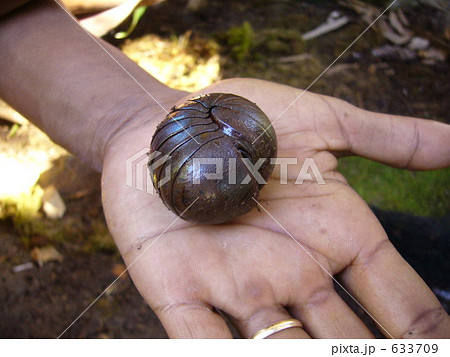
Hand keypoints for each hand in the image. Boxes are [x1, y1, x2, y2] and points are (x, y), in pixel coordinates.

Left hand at [101, 78, 449, 337]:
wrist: (168, 123)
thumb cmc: (245, 120)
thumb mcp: (322, 123)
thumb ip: (386, 138)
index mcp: (333, 236)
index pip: (399, 302)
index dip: (427, 331)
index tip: (440, 345)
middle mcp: (293, 272)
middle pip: (348, 341)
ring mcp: (237, 285)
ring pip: (283, 350)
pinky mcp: (180, 289)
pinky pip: (202, 341)